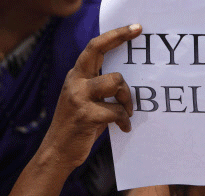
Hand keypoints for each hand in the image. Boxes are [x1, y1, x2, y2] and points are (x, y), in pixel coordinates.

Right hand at [41, 24, 141, 168]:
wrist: (59, 150)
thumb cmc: (79, 126)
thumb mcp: (86, 101)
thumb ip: (101, 89)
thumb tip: (129, 84)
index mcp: (76, 76)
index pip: (94, 48)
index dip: (114, 35)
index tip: (135, 29)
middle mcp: (75, 81)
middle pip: (98, 51)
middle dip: (119, 39)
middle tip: (138, 37)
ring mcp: (79, 97)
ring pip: (116, 82)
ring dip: (127, 98)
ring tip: (127, 112)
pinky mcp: (87, 115)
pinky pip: (118, 111)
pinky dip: (125, 120)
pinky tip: (124, 128)